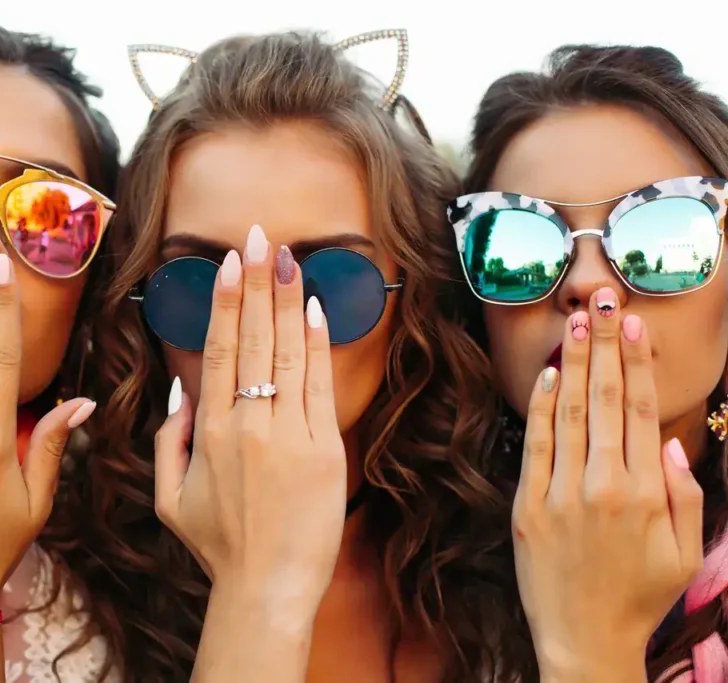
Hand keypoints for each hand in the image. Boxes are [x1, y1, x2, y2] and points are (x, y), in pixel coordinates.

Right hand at [154, 225, 347, 618]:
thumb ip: (169, 439)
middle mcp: (248, 424)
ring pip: (288, 353)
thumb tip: (180, 390)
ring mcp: (289, 434)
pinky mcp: (324, 448)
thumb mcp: (168, 498)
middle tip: (259, 237)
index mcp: (210, 432)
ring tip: (288, 257)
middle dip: (257, 284)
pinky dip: (317, 345)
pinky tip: (315, 308)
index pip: (218, 351)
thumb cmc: (217, 546)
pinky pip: (319, 386)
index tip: (230, 263)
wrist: (267, 588)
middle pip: (254, 340)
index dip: (226, 303)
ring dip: (288, 301)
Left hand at [514, 288, 702, 679]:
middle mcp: (605, 486)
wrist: (584, 640)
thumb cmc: (639, 595)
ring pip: (571, 413)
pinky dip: (543, 407)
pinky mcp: (529, 506)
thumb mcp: (686, 552)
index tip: (634, 323)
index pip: (642, 410)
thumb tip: (666, 439)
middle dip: (606, 344)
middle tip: (603, 297)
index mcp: (647, 493)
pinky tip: (551, 374)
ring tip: (579, 321)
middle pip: (607, 400)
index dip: (638, 362)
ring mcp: (562, 495)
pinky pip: (537, 445)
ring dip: (576, 363)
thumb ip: (685, 493)